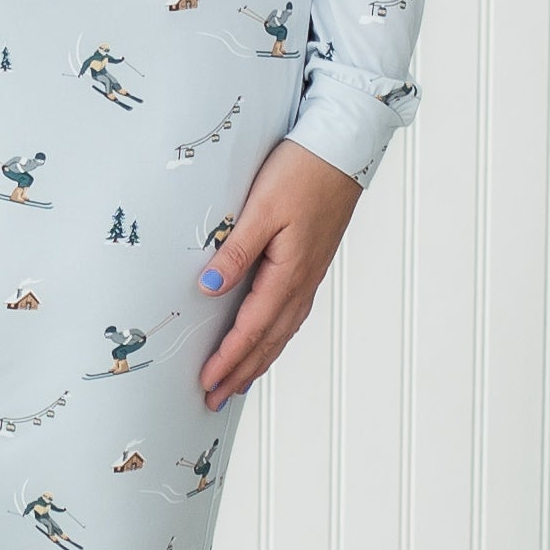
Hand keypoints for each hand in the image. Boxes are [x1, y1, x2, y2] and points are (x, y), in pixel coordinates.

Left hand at [194, 139, 364, 405]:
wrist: (341, 150)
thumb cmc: (301, 173)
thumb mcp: (261, 210)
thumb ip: (235, 252)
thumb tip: (209, 289)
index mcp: (289, 273)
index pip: (252, 329)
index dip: (229, 359)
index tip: (208, 383)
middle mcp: (302, 282)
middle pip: (268, 341)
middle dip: (241, 372)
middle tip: (216, 399)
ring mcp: (310, 276)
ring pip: (282, 331)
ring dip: (258, 360)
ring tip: (238, 384)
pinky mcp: (311, 265)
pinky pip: (290, 315)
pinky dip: (275, 338)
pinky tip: (267, 341)